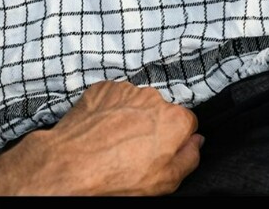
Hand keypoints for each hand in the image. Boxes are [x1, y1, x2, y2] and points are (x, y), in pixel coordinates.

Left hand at [0, 81, 202, 194]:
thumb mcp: (167, 180)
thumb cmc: (117, 175)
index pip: (187, 122)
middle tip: (135, 148)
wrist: (71, 164)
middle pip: (160, 110)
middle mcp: (153, 97)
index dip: (176, 139)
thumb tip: (196, 142)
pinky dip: (109, 109)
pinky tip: (101, 129)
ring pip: (136, 102)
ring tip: (114, 140)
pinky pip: (113, 97)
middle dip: (152, 125)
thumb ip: (189, 157)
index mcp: (175, 118)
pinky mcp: (102, 88)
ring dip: (130, 115)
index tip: (162, 150)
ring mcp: (126, 89)